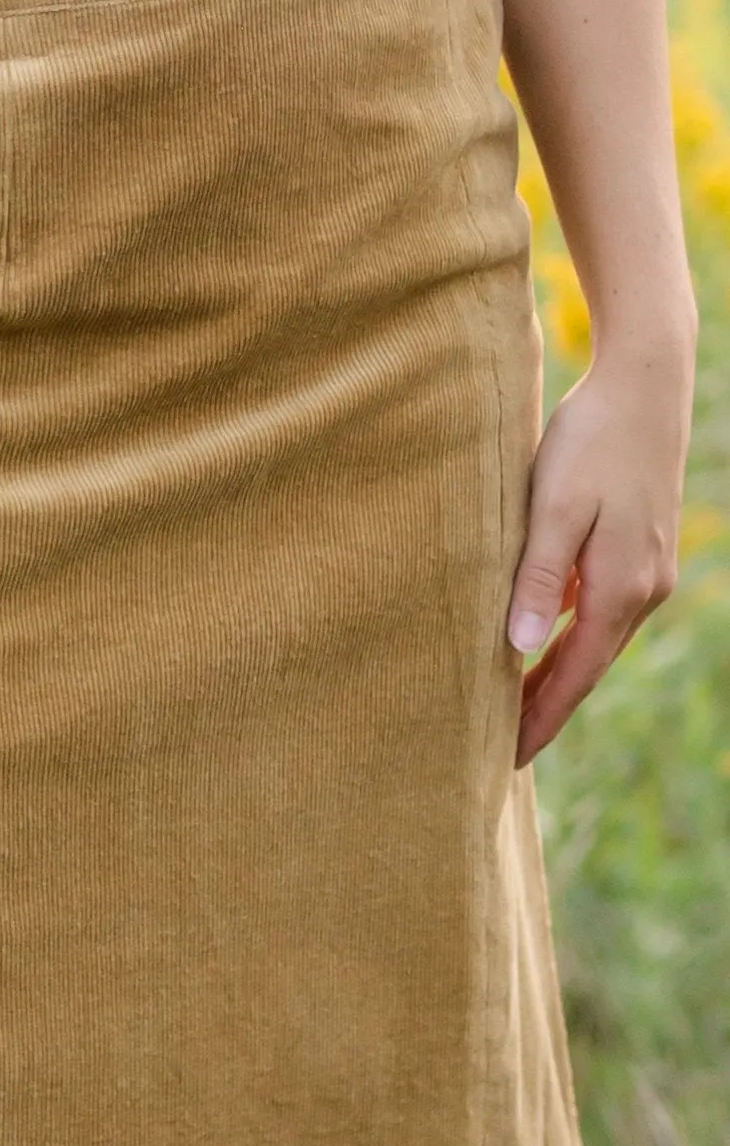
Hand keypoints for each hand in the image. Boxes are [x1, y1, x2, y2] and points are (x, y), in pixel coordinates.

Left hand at [507, 334, 694, 766]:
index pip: (573, 676)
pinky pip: (597, 607)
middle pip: (585, 666)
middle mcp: (641, 590)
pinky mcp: (638, 548)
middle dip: (545, 708)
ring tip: (509, 704)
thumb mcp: (554, 506)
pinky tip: (536, 637)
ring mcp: (646, 570)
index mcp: (620, 590)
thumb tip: (520, 646)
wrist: (644, 385)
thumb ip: (538, 576)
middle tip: (499, 751)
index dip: (538, 720)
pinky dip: (567, 632)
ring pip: (593, 637)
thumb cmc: (590, 439)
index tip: (505, 761)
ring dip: (555, 671)